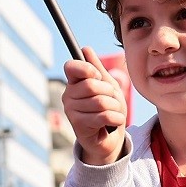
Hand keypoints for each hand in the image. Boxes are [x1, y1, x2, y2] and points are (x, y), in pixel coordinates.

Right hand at [62, 47, 126, 164]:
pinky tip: (114, 122)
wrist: (110, 138)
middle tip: (112, 100)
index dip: (87, 69)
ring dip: (116, 108)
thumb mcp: (107, 86)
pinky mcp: (78, 125)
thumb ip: (97, 69)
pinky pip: (105, 116)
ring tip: (114, 113)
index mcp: (74, 83)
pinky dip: (117, 118)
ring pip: (101, 102)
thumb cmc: (108, 109)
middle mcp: (68, 95)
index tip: (97, 76)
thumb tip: (85, 48)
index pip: (71, 67)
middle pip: (91, 85)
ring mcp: (71, 111)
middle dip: (110, 93)